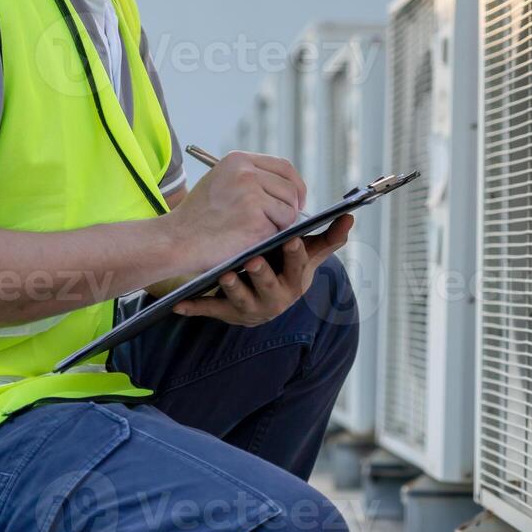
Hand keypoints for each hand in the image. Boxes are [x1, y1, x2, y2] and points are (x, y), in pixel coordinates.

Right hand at [161, 151, 306, 276]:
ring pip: (289, 210)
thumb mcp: (220, 182)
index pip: (284, 167)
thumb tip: (287, 188)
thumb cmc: (197, 218)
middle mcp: (246, 172)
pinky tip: (249, 240)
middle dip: (291, 209)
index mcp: (238, 160)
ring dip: (279, 225)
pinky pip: (280, 229)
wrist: (176, 240)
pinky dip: (270, 238)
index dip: (295, 185)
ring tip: (255, 232)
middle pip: (291, 189)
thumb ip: (250, 178)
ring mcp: (252, 195)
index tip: (297, 201)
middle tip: (280, 224)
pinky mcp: (256, 219)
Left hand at [171, 215, 353, 325]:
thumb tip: (351, 217)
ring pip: (241, 300)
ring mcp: (250, 308)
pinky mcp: (226, 313)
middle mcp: (276, 299)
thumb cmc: (284, 268)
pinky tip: (180, 304)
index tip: (290, 240)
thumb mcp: (306, 257)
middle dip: (262, 275)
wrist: (260, 297)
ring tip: (224, 275)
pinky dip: (195, 308)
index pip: (298, 268)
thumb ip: (328, 238)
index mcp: (295, 282)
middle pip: (270, 287)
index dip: (295, 256)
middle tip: (253, 260)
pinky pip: (210, 311)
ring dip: (232, 289)